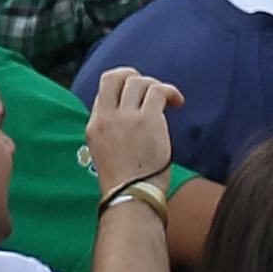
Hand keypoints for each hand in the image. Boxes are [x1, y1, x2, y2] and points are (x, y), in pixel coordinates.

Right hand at [82, 65, 177, 191]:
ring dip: (156, 86)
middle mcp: (106, 117)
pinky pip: (158, 91)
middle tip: (149, 88)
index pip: (104, 90)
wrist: (131, 196)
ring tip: (168, 100)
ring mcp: (126, 117)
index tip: (136, 98)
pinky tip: (178, 102)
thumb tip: (131, 116)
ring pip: (139, 81)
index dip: (122, 88)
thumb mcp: (106, 152)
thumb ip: (113, 131)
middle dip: (133, 75)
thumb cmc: (125, 183)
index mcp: (94, 125)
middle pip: (114, 76)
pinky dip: (170, 91)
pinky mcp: (147, 120)